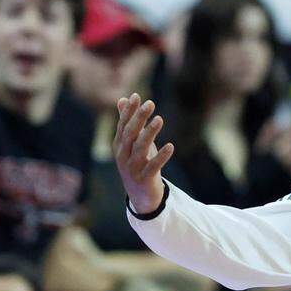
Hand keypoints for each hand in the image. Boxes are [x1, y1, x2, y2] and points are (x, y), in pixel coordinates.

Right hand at [115, 94, 173, 214]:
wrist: (140, 195)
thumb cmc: (137, 163)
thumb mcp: (132, 143)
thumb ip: (128, 122)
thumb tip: (123, 99)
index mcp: (120, 145)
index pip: (123, 124)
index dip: (129, 111)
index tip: (137, 96)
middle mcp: (123, 155)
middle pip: (130, 134)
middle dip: (139, 118)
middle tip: (150, 103)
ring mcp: (132, 168)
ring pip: (140, 148)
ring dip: (150, 133)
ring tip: (160, 119)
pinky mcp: (144, 179)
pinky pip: (153, 166)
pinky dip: (161, 157)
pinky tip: (170, 146)